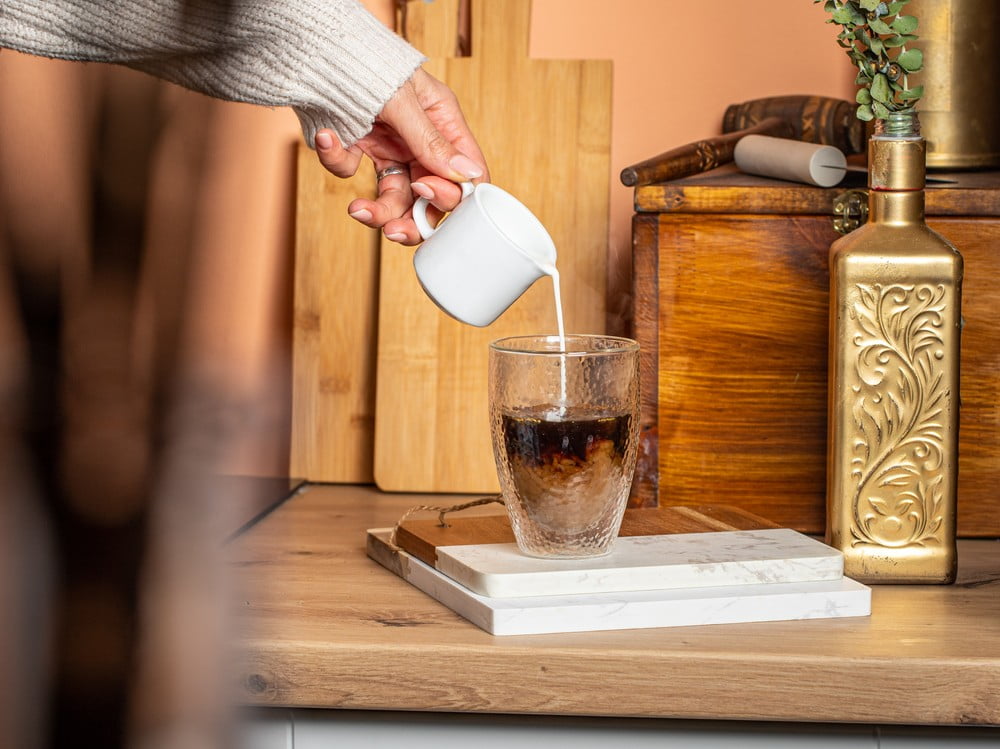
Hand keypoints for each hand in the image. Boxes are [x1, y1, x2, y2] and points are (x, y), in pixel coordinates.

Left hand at [314, 67, 488, 244]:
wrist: (316, 47)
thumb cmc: (369, 61)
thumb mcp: (404, 100)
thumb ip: (431, 141)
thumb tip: (467, 176)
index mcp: (443, 125)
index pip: (465, 175)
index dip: (454, 195)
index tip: (429, 192)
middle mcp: (420, 143)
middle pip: (429, 198)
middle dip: (413, 219)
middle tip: (395, 231)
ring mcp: (388, 149)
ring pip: (394, 199)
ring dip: (378, 212)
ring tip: (358, 211)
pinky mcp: (357, 151)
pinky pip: (351, 172)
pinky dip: (336, 160)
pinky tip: (326, 138)